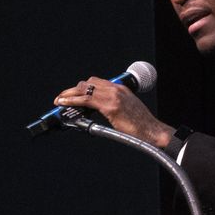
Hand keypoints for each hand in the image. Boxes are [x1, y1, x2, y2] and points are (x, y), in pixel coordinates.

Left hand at [54, 77, 174, 147]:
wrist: (154, 132)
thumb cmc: (143, 125)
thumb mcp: (128, 110)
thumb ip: (114, 106)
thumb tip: (100, 110)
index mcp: (122, 89)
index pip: (97, 82)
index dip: (83, 87)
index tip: (74, 93)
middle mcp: (117, 90)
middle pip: (88, 82)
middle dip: (73, 89)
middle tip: (63, 97)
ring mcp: (114, 97)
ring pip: (84, 89)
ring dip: (69, 94)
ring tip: (60, 100)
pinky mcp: (111, 107)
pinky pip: (86, 100)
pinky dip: (72, 100)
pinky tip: (64, 103)